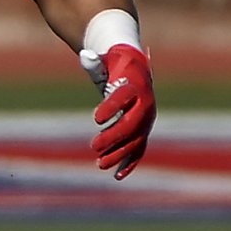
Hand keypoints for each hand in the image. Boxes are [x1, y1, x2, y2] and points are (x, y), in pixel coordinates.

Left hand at [80, 43, 153, 178]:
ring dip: (119, 154)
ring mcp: (146, 119)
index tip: (95, 118)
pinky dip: (130, 163)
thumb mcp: (103, 62)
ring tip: (100, 164)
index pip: (124, 98)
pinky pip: (139, 149)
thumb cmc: (113, 65)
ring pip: (135, 141)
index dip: (112, 108)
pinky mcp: (143, 130)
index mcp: (135, 85)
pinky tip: (117, 176)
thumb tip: (84, 55)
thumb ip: (93, 62)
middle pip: (132, 124)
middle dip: (114, 137)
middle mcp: (145, 104)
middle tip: (94, 145)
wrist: (133, 69)